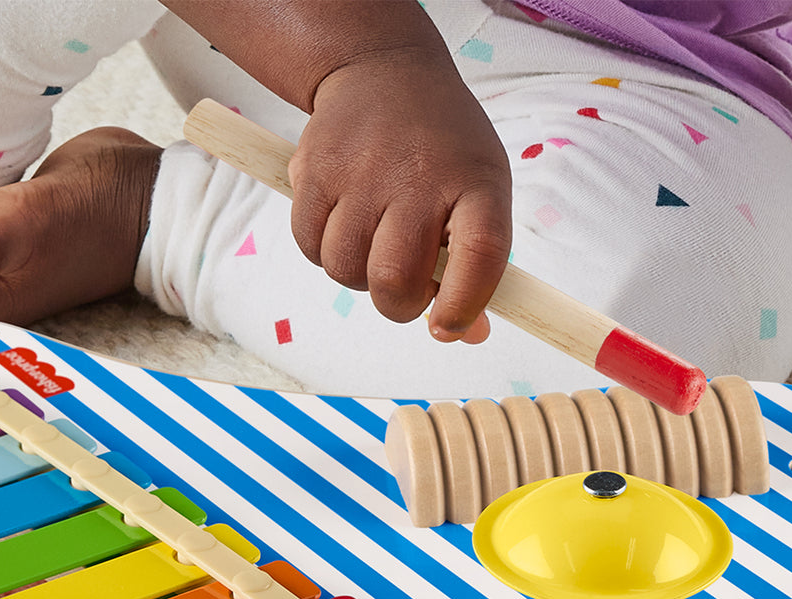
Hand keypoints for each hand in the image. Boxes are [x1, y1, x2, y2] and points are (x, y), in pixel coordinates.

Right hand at [287, 48, 511, 343]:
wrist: (381, 69)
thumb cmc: (441, 148)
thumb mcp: (479, 192)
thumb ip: (478, 268)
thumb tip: (467, 335)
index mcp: (477, 183)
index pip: (480, 256)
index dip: (463, 305)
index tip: (450, 327)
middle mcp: (419, 175)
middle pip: (394, 279)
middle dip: (399, 305)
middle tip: (406, 289)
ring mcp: (361, 170)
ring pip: (346, 270)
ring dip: (359, 278)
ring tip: (375, 247)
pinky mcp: (314, 169)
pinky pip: (310, 247)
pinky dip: (325, 253)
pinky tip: (347, 226)